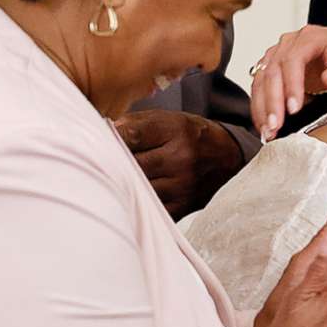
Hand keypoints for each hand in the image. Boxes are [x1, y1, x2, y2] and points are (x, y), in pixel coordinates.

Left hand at [112, 109, 242, 216]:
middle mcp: (182, 158)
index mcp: (177, 130)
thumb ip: (135, 124)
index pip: (129, 135)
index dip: (109, 139)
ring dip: (122, 183)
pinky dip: (136, 201)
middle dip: (112, 162)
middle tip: (99, 160)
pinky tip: (130, 194)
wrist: (228, 157)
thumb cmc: (190, 135)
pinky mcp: (183, 206)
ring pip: (136, 188)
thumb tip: (99, 134)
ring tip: (114, 177)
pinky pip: (149, 207)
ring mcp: (184, 185)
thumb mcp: (169, 118)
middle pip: (130, 165)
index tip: (99, 140)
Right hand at [246, 25, 326, 139]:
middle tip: (275, 125)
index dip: (291, 85)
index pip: (293, 60)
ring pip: (261, 80)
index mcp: (309, 38)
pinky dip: (259, 106)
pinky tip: (262, 123)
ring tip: (267, 130)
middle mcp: (287, 44)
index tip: (294, 109)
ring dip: (261, 107)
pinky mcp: (269, 66)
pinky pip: (258, 86)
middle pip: (273, 72)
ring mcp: (276, 54)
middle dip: (273, 102)